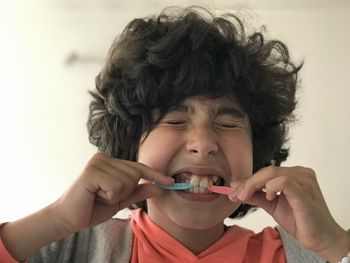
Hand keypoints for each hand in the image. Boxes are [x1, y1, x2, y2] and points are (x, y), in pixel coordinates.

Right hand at [52, 152, 173, 234]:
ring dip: (115, 196)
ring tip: (99, 196)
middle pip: (135, 174)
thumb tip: (160, 187)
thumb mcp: (121, 200)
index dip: (155, 175)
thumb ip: (139, 191)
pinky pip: (116, 186)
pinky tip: (95, 195)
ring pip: (127, 181)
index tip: (171, 182)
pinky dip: (109, 196)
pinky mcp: (91, 171)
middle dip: (125, 191)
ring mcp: (97, 162)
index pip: (138, 167)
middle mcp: (104, 157)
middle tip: (105, 196)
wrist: (69, 219)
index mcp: (110, 161)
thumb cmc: (93, 207)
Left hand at [228, 166, 349, 261]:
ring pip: (272, 173)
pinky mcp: (305, 192)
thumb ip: (256, 196)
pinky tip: (268, 197)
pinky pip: (283, 182)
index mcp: (294, 174)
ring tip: (245, 196)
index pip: (266, 172)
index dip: (247, 181)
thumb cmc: (300, 221)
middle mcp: (300, 173)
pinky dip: (270, 187)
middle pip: (267, 170)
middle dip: (247, 182)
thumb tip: (235, 189)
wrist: (321, 239)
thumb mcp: (271, 205)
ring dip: (253, 184)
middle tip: (234, 194)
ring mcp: (304, 181)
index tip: (232, 191)